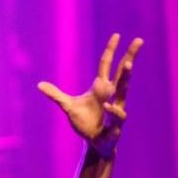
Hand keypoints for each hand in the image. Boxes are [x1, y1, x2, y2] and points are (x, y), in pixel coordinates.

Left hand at [38, 34, 143, 157]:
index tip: (117, 35)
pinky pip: (117, 114)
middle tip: (138, 40)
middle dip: (130, 55)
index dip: (111, 50)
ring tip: (128, 63)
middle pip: (123, 72)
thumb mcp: (68, 106)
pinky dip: (113, 110)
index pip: (107, 64)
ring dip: (126, 76)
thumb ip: (56, 95)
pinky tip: (107, 106)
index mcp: (102, 87)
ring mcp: (117, 107)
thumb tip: (39, 85)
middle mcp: (113, 94)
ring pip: (124, 89)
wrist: (94, 142)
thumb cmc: (85, 122)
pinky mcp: (117, 123)